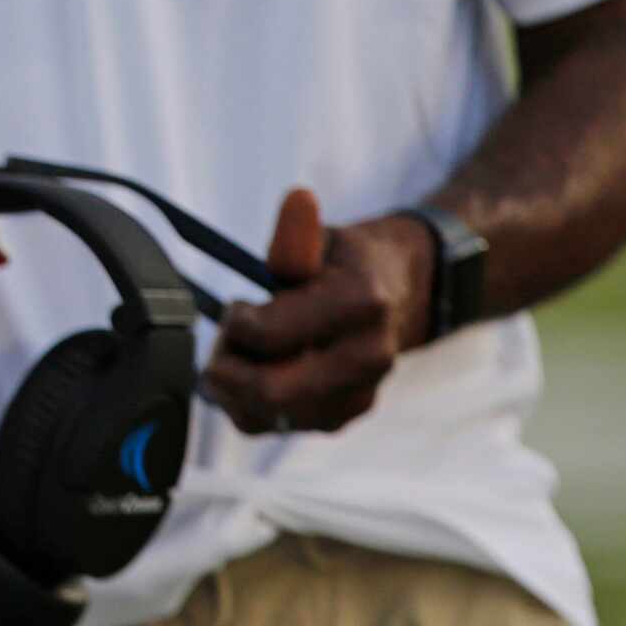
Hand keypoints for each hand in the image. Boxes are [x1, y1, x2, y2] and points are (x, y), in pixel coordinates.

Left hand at [200, 187, 434, 436]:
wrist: (401, 296)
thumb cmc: (348, 264)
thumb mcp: (324, 239)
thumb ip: (298, 234)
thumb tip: (298, 198)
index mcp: (361, 306)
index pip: (271, 336)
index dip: (236, 323)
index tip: (236, 305)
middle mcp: (366, 359)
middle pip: (270, 392)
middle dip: (228, 367)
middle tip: (224, 341)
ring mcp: (359, 395)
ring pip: (269, 418)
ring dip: (235, 388)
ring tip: (239, 354)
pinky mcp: (345, 416)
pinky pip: (279, 427)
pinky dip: (250, 406)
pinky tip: (251, 374)